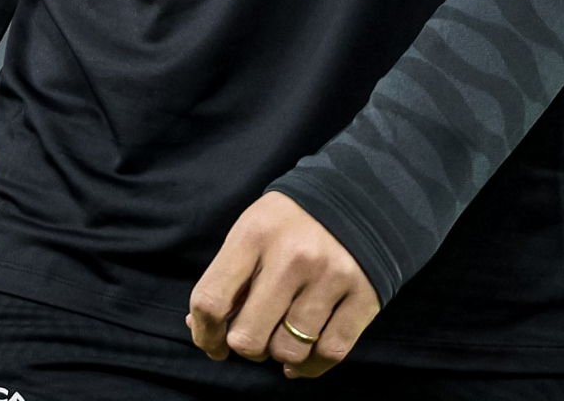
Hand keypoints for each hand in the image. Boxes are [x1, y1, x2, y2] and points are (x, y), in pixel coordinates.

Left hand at [186, 192, 379, 380]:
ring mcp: (330, 278)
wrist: (357, 197)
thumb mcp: (252, 230)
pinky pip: (330, 352)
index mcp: (254, 234)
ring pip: (289, 350)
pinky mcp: (364, 297)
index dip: (204, 334)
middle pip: (249, 336)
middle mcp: (291, 256)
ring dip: (280, 355)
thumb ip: (228, 276)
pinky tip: (304, 357)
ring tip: (281, 340)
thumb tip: (199, 327)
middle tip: (252, 338)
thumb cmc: (291, 221)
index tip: (211, 343)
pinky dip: (312, 366)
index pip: (211, 300)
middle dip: (244, 347)